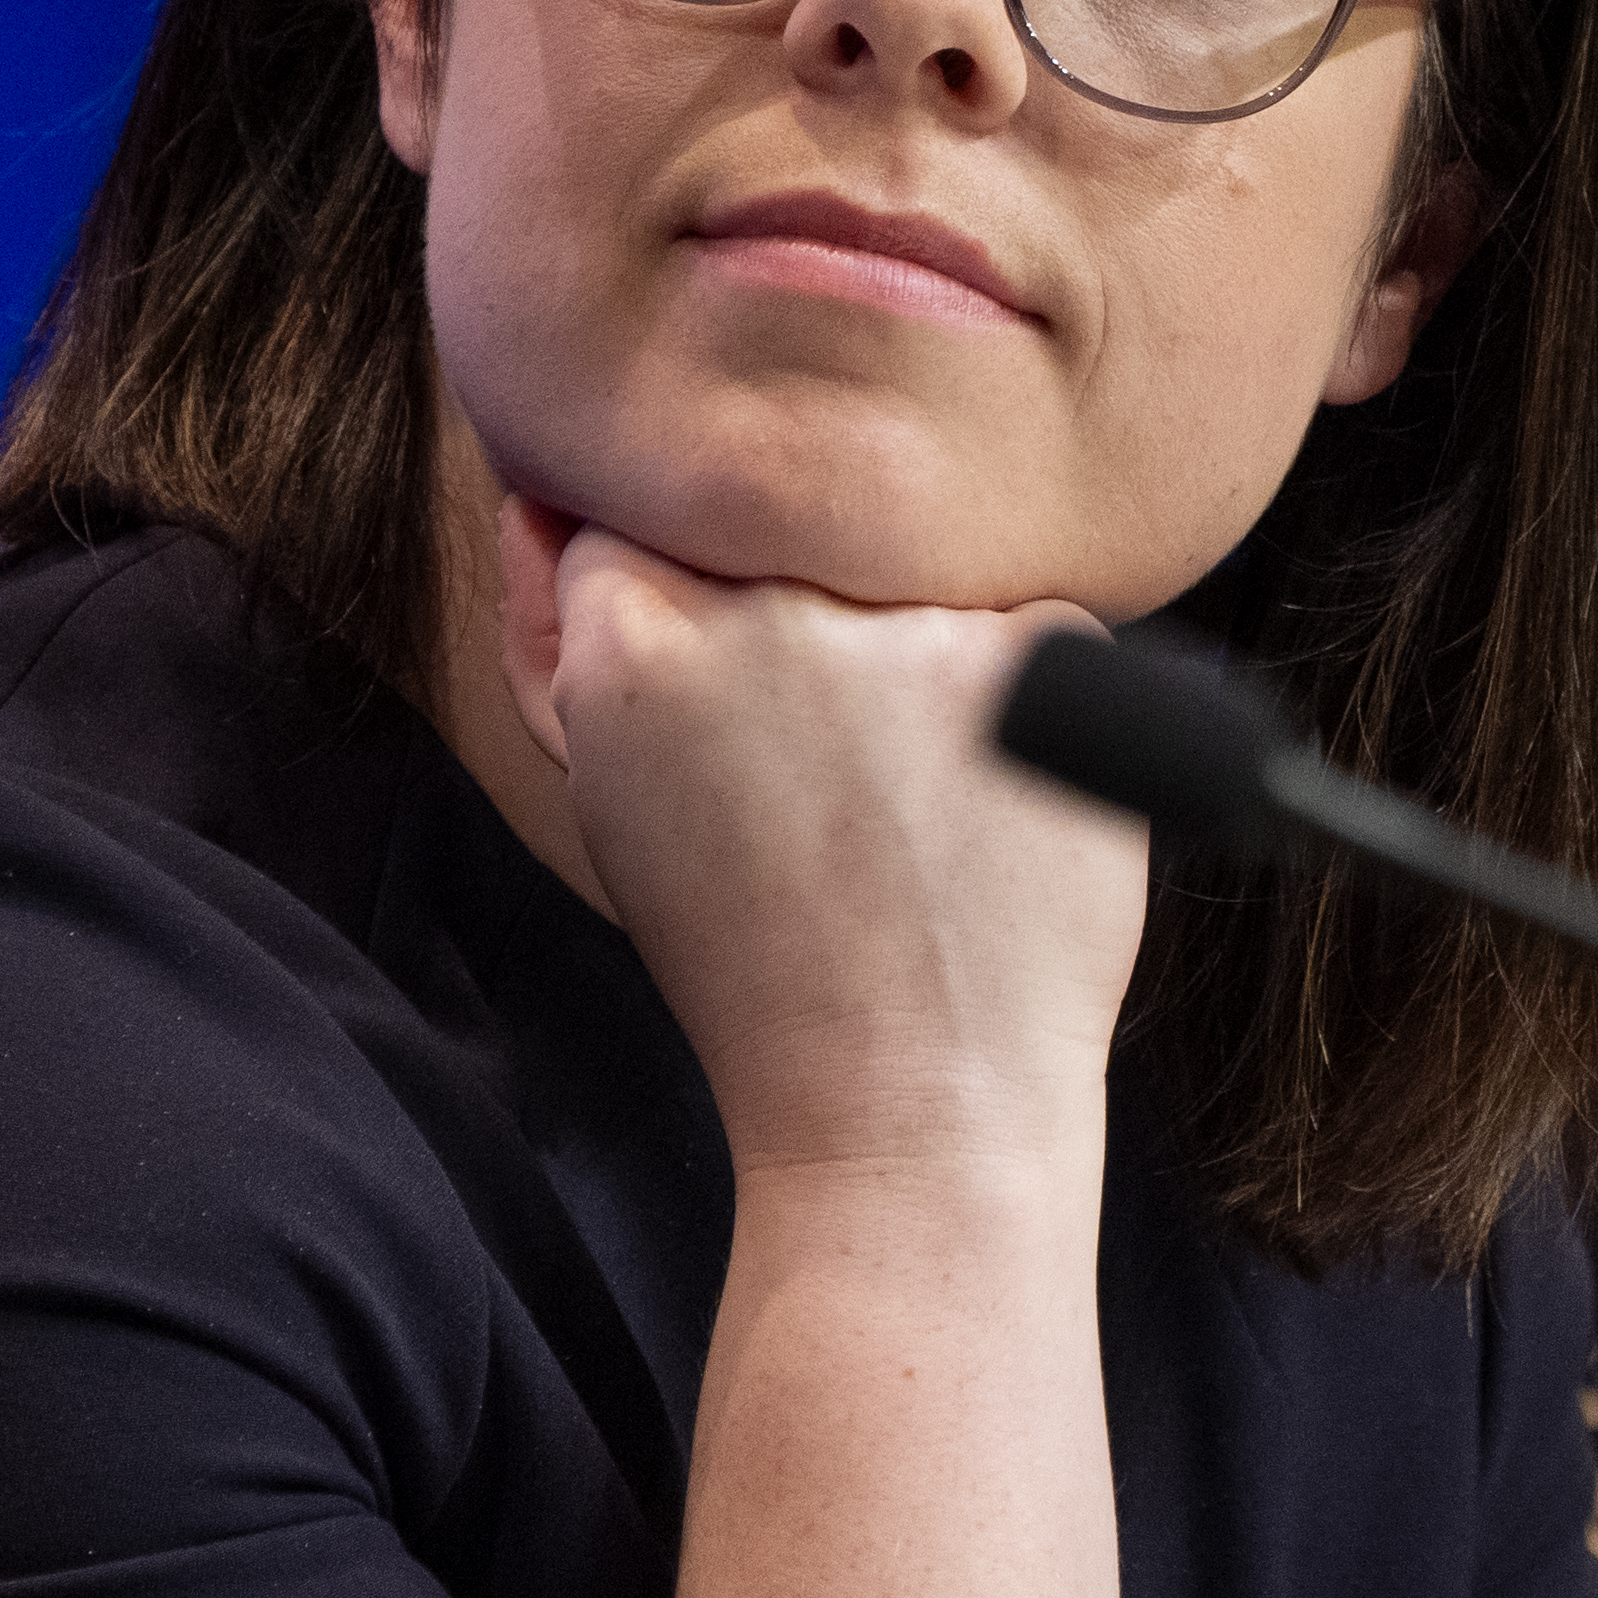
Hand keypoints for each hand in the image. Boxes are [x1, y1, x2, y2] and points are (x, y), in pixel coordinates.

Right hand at [492, 500, 1150, 1176]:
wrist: (915, 1097)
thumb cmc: (753, 960)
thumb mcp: (609, 798)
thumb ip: (561, 634)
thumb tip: (548, 500)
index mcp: (640, 647)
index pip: (644, 519)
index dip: (689, 601)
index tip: (726, 684)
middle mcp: (776, 615)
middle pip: (783, 533)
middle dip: (805, 618)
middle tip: (831, 766)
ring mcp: (921, 631)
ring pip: (909, 568)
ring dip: (914, 645)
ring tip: (907, 796)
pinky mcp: (1050, 655)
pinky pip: (1028, 618)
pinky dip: (1021, 692)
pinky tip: (989, 798)